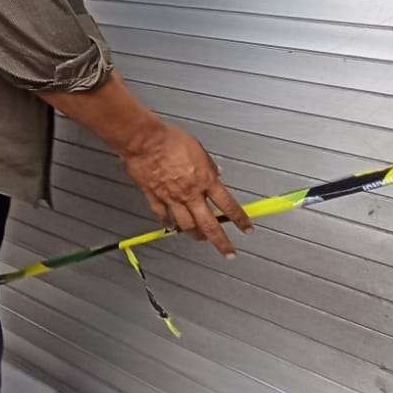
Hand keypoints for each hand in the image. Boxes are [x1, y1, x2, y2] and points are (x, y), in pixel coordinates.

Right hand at [120, 122, 252, 256]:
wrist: (146, 140)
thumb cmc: (170, 140)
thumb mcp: (198, 149)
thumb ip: (209, 165)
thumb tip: (216, 171)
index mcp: (205, 180)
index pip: (228, 205)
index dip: (240, 219)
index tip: (246, 228)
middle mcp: (191, 193)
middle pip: (210, 225)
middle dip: (222, 242)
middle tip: (228, 252)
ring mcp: (172, 198)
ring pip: (186, 225)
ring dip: (195, 235)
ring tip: (200, 239)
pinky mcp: (155, 197)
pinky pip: (162, 216)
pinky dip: (167, 223)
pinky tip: (170, 227)